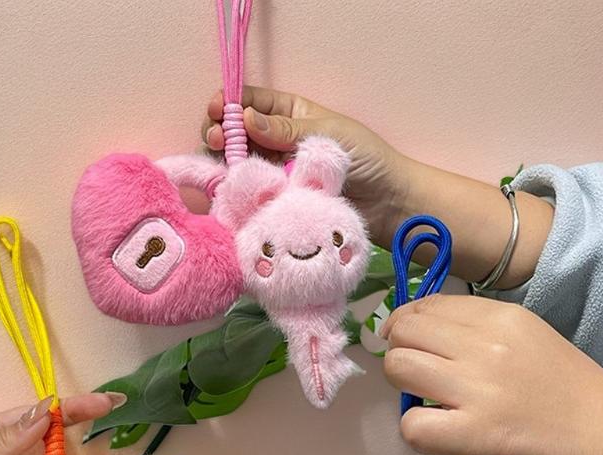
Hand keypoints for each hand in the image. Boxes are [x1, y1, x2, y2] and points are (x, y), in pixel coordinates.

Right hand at [201, 86, 406, 248]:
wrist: (386, 204)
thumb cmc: (365, 159)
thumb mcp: (326, 134)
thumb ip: (285, 130)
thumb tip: (246, 118)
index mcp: (291, 115)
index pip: (252, 103)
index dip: (230, 103)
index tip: (217, 110)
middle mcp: (278, 143)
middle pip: (237, 133)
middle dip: (220, 132)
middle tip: (216, 139)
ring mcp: (275, 174)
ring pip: (237, 163)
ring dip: (221, 161)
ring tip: (217, 162)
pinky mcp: (276, 202)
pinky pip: (249, 193)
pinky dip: (233, 189)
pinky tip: (223, 186)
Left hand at [382, 295, 602, 454]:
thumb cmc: (569, 393)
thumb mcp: (528, 339)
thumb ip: (477, 331)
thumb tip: (417, 333)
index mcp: (501, 317)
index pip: (425, 305)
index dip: (405, 325)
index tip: (412, 346)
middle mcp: (486, 344)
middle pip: (403, 331)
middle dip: (399, 353)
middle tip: (419, 378)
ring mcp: (479, 388)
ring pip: (398, 367)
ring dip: (403, 388)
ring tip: (430, 404)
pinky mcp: (476, 434)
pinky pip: (412, 426)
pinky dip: (416, 433)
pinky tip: (442, 436)